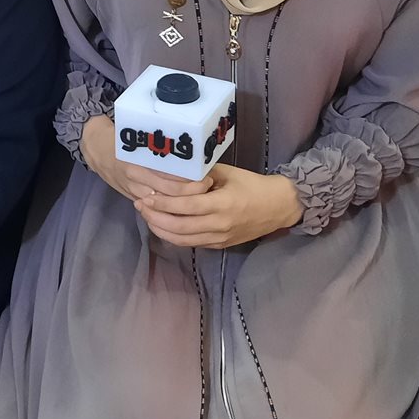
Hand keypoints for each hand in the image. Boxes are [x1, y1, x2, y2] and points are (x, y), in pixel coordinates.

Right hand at [81, 115, 213, 202]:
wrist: (96, 150)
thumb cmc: (121, 139)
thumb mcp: (139, 138)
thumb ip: (160, 147)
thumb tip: (190, 149)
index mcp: (140, 162)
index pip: (170, 177)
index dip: (191, 180)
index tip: (206, 176)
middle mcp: (136, 179)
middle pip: (170, 192)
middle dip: (191, 192)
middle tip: (207, 186)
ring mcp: (134, 191)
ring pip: (163, 204)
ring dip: (182, 203)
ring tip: (199, 197)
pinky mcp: (133, 199)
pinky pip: (154, 208)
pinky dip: (169, 209)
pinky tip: (182, 207)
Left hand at [136, 163, 301, 248]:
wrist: (278, 207)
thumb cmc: (252, 185)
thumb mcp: (226, 173)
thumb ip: (200, 175)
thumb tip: (172, 173)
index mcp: (222, 204)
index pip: (185, 207)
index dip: (162, 204)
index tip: (146, 196)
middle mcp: (219, 225)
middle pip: (179, 227)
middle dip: (155, 217)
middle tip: (140, 206)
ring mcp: (220, 238)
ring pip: (182, 240)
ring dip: (161, 229)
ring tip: (147, 217)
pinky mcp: (220, 246)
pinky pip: (192, 243)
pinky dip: (174, 237)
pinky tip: (163, 227)